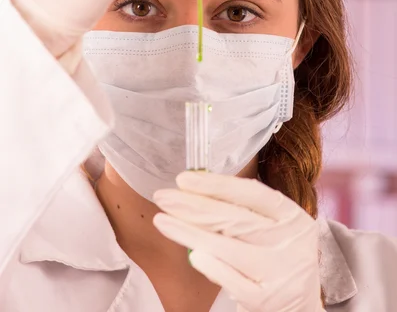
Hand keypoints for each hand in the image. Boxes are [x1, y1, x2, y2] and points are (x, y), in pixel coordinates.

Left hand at [153, 172, 322, 311]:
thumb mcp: (276, 225)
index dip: (216, 185)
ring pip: (227, 247)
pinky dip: (211, 266)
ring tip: (162, 220)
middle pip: (234, 219)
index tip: (184, 179)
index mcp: (292, 216)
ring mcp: (277, 272)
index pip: (252, 194)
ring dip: (189, 232)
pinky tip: (191, 253)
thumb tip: (196, 189)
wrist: (302, 304)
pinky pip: (231, 280)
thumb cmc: (280, 253)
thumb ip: (245, 209)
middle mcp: (289, 242)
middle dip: (193, 206)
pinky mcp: (264, 299)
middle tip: (163, 196)